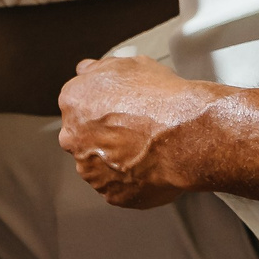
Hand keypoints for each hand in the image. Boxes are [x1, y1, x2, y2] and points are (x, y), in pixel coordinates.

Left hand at [56, 54, 221, 208]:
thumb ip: (98, 69)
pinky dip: (131, 179)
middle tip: (133, 128)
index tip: (118, 107)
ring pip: (99, 164)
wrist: (185, 134)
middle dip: (103, 134)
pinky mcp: (111, 194)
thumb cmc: (160, 97)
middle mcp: (73, 138)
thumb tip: (88, 70)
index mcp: (73, 101)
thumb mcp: (129, 64)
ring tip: (146, 148)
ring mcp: (91, 170)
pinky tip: (150, 165)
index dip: (101, 105)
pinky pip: (118, 186)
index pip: (78, 103)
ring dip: (115, 158)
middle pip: (83, 136)